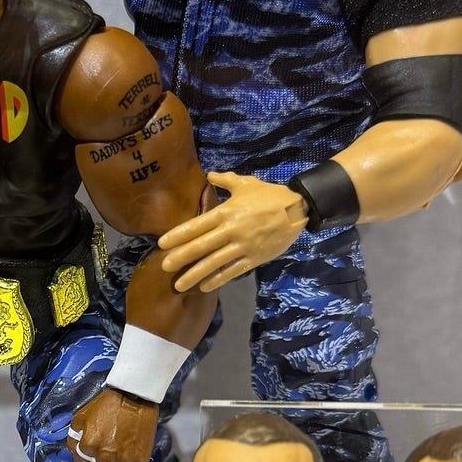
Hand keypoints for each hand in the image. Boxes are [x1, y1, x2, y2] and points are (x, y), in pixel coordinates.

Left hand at [66, 387, 156, 461]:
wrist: (135, 397)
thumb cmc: (109, 404)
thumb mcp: (82, 415)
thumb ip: (75, 434)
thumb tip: (74, 446)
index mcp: (89, 445)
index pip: (80, 460)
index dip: (84, 454)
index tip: (90, 449)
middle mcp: (105, 457)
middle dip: (96, 460)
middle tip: (104, 449)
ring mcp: (123, 461)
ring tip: (118, 450)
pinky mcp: (139, 461)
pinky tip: (130, 452)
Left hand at [157, 172, 307, 292]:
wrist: (298, 209)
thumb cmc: (270, 195)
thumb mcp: (247, 183)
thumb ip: (226, 180)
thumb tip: (210, 175)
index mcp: (226, 212)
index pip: (196, 225)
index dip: (178, 235)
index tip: (162, 244)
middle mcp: (231, 231)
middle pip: (201, 246)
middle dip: (181, 257)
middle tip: (164, 267)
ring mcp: (242, 246)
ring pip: (214, 263)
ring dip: (195, 274)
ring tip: (179, 284)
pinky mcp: (254, 258)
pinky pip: (233, 271)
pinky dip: (218, 279)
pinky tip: (205, 287)